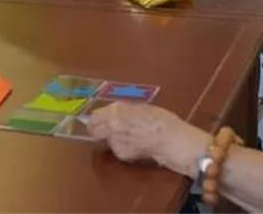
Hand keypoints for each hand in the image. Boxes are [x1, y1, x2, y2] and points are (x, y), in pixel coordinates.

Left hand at [86, 101, 208, 174]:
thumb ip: (124, 110)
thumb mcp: (141, 107)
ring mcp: (115, 142)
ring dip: (112, 136)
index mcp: (117, 111)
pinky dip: (122, 145)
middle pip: (93, 130)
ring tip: (129, 134)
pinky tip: (134, 142)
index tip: (100, 117)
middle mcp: (112, 126)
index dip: (97, 117)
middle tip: (104, 127)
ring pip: (106, 139)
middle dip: (97, 128)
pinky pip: (116, 148)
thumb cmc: (160, 119)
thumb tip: (114, 112)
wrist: (168, 139)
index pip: (94, 116)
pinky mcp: (121, 154)